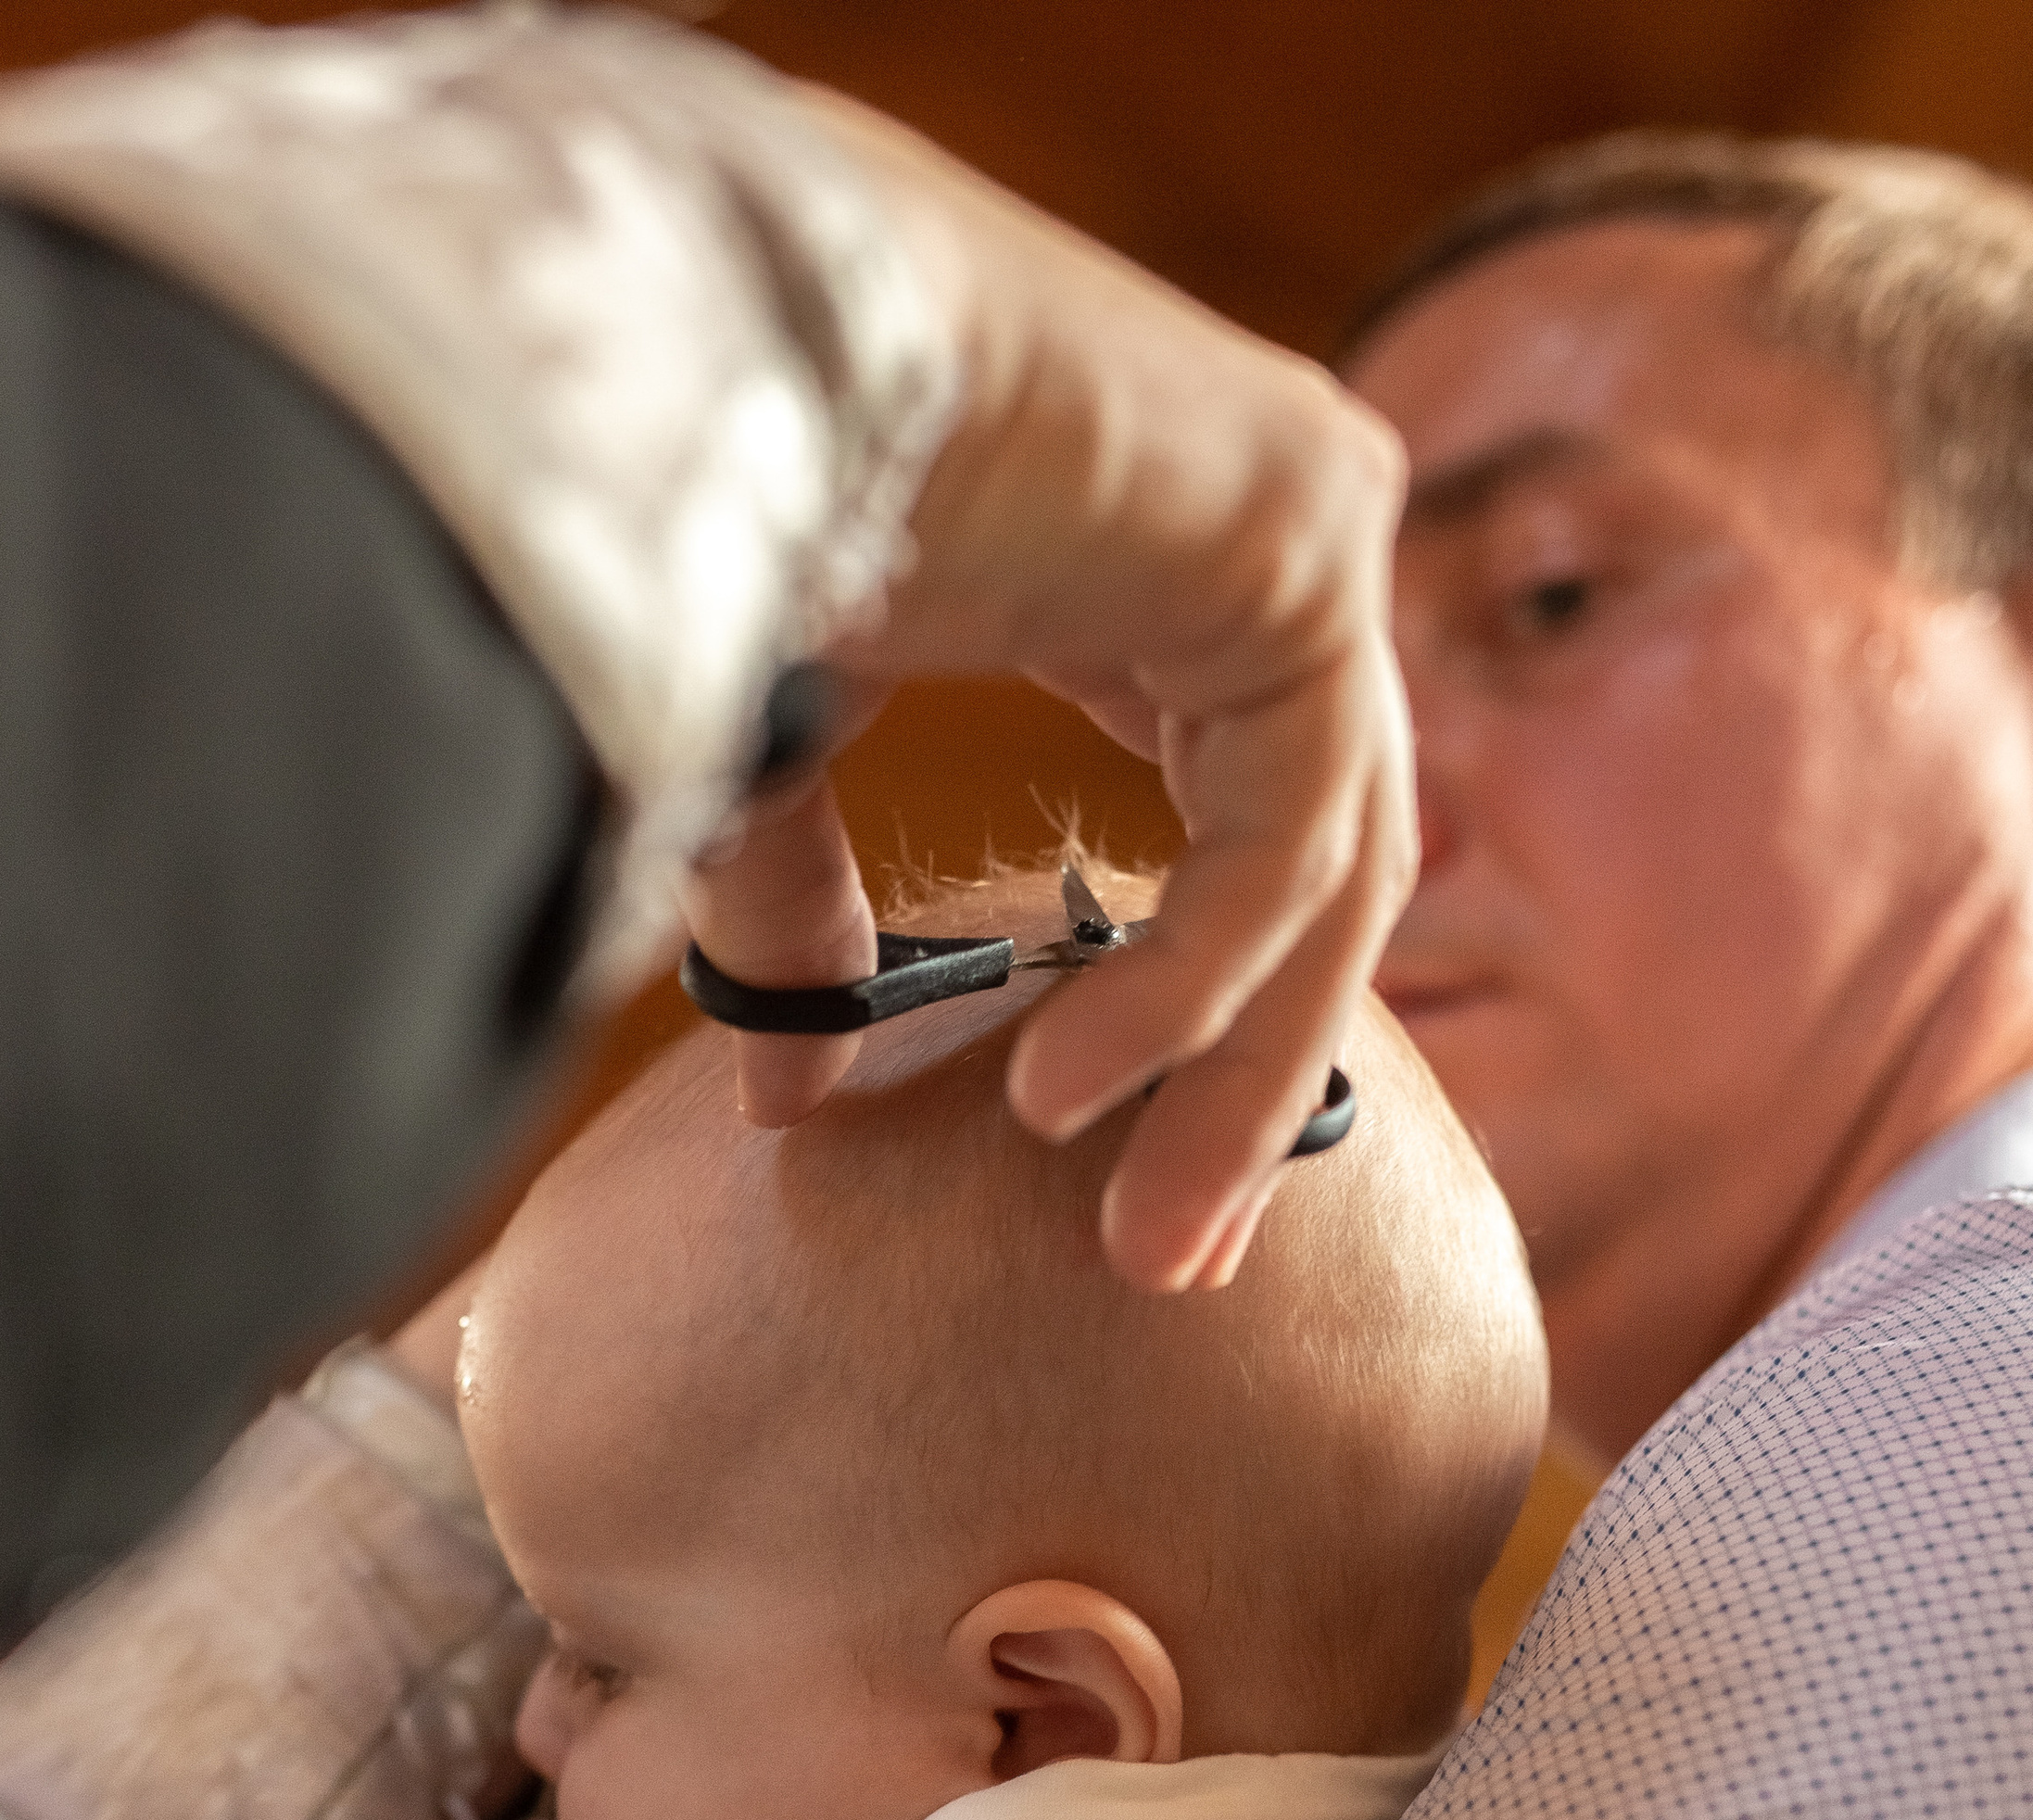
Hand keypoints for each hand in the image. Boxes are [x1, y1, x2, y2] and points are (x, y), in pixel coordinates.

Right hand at [687, 95, 1414, 1295]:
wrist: (702, 338)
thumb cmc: (705, 509)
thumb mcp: (767, 765)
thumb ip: (811, 910)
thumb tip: (782, 1108)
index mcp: (1152, 596)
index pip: (1247, 848)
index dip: (1206, 1040)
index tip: (1139, 1205)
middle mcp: (1255, 556)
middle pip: (1315, 883)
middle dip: (1246, 1097)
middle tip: (1176, 1269)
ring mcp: (1304, 526)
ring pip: (1331, 875)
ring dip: (1232, 1081)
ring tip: (1141, 1237)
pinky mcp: (1312, 529)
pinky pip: (1288, 828)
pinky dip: (1194, 982)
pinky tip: (1069, 1088)